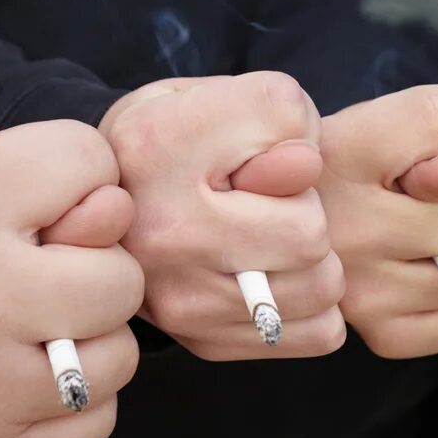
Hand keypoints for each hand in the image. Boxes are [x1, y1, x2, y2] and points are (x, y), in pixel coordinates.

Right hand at [0, 121, 143, 437]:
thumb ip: (36, 170)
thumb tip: (117, 210)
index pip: (88, 160)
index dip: (84, 172)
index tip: (53, 199)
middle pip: (122, 277)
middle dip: (100, 265)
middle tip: (52, 272)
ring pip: (119, 355)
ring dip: (96, 334)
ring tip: (42, 324)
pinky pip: (96, 419)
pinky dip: (81, 394)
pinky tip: (32, 371)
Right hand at [100, 72, 345, 360]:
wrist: (118, 195)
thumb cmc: (183, 138)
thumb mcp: (228, 99)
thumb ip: (276, 116)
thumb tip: (305, 169)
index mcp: (158, 155)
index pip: (294, 179)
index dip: (297, 162)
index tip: (256, 161)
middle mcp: (156, 239)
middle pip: (310, 243)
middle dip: (306, 213)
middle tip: (265, 201)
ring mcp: (175, 301)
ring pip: (320, 292)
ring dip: (314, 260)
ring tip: (269, 235)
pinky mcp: (201, 338)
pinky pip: (314, 333)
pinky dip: (312, 304)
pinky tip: (276, 274)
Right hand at [319, 85, 437, 357]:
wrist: (300, 225)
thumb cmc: (358, 170)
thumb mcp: (391, 122)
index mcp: (336, 153)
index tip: (420, 150)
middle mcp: (339, 226)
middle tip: (420, 202)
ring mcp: (360, 288)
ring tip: (424, 237)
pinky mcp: (386, 333)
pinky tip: (437, 271)